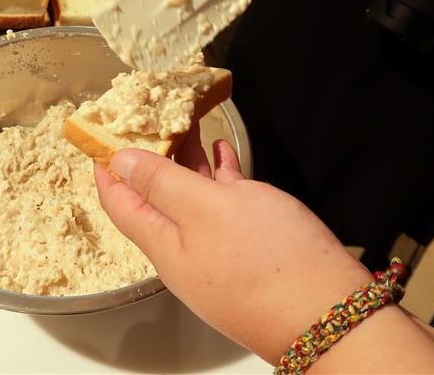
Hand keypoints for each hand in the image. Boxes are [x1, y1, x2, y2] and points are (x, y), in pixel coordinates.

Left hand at [94, 129, 370, 363]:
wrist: (330, 315)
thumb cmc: (270, 262)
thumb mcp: (207, 208)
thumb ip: (162, 183)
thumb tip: (121, 162)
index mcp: (164, 243)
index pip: (119, 202)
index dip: (107, 168)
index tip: (103, 137)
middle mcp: (184, 251)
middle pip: (156, 198)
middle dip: (151, 156)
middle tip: (150, 119)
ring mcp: (216, 252)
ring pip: (191, 200)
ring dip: (186, 163)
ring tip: (186, 126)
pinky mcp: (248, 251)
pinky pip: (224, 208)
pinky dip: (220, 179)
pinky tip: (224, 157)